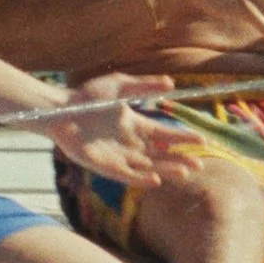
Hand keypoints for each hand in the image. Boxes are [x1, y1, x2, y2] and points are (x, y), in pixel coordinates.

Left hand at [44, 73, 203, 187]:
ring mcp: (118, 156)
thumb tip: (171, 83)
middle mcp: (129, 143)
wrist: (61, 110)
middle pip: (160, 155)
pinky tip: (156, 180)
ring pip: (148, 167)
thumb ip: (145, 85)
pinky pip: (127, 175)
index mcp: (135, 124)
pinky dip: (141, 179)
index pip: (164, 134)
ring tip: (185, 172)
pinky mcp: (105, 167)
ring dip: (166, 170)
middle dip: (180, 159)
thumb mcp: (121, 85)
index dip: (182, 138)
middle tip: (199, 164)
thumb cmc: (88, 96)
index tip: (202, 140)